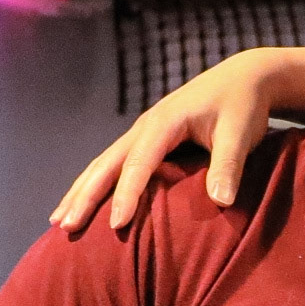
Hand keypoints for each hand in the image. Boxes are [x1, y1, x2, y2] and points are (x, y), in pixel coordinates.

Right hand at [49, 48, 281, 231]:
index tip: (115, 226)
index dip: (126, 195)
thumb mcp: (240, 132)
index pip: (139, 164)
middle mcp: (146, 126)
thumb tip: (221, 201)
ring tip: (59, 221)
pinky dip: (95, 183)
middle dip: (84, 195)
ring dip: (80, 191)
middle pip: (107, 163)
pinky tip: (84, 202)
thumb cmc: (243, 106)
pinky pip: (115, 163)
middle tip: (64, 227)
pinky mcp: (148, 139)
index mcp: (164, 123)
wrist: (245, 78)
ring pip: (103, 163)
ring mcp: (143, 132)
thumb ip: (229, 165)